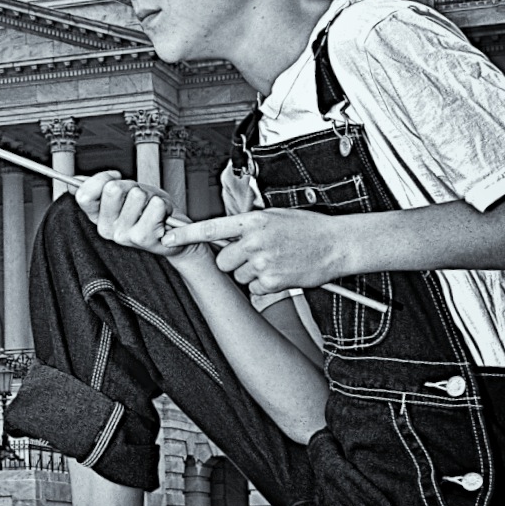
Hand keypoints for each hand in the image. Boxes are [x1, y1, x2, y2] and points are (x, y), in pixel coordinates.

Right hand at [74, 171, 197, 260]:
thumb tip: (74, 182)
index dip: (102, 179)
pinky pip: (155, 206)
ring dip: (150, 197)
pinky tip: (161, 217)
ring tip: (151, 209)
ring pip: (137, 195)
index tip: (116, 177)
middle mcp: (106, 229)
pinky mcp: (142, 239)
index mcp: (97, 217)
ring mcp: (123, 236)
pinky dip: (163, 205)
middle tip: (140, 198)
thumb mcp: (123, 194)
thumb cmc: (147, 210)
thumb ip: (99, 186)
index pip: (84, 194)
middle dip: (131, 186)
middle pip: (112, 189)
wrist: (173, 233)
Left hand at [160, 209, 350, 291]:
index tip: (166, 239)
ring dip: (251, 274)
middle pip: (222, 261)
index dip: (185, 235)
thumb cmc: (308, 228)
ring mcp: (264, 262)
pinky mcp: (273, 281)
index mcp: (254, 220)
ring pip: (239, 276)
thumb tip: (224, 235)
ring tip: (275, 262)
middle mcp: (256, 241)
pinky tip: (282, 273)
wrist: (337, 244)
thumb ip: (248, 225)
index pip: (210, 228)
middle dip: (232, 262)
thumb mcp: (275, 216)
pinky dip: (265, 286)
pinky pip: (256, 289)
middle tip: (253, 256)